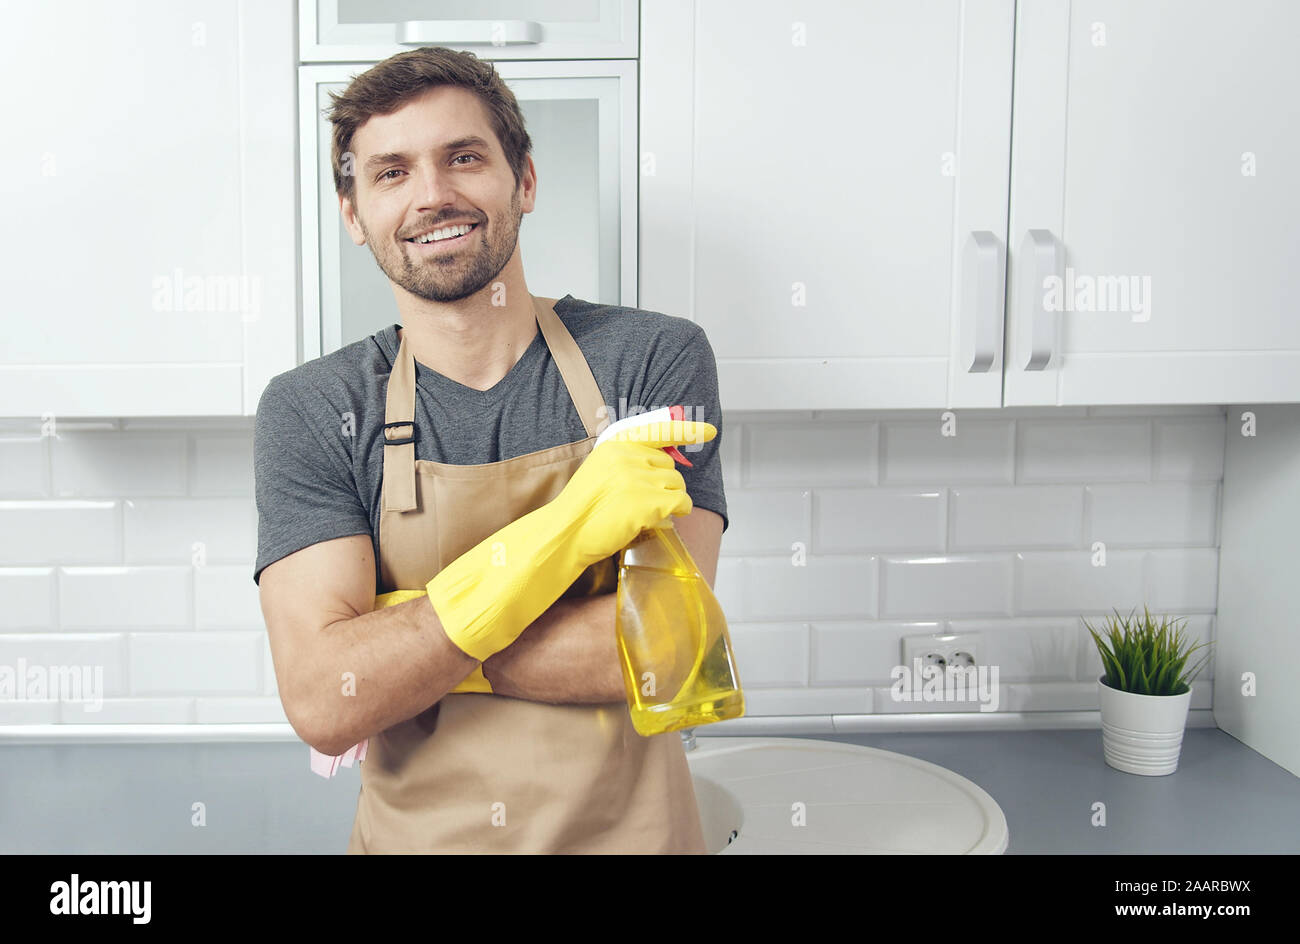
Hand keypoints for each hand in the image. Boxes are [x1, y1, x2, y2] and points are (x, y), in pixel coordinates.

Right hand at [552, 420, 716, 564]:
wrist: (565, 533)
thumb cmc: (582, 509)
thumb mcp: (600, 471)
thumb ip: (629, 462)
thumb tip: (666, 470)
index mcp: (616, 445)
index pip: (657, 431)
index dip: (687, 430)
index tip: (711, 431)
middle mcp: (629, 456)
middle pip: (670, 465)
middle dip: (665, 484)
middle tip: (645, 502)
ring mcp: (639, 478)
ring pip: (678, 484)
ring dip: (672, 500)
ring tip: (648, 513)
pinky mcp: (648, 501)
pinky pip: (681, 502)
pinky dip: (679, 511)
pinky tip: (664, 519)